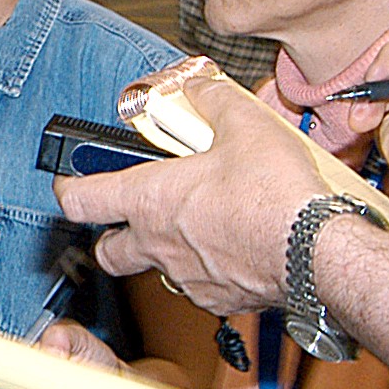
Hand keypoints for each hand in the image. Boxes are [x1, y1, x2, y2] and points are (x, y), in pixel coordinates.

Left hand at [55, 65, 327, 314]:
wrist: (319, 254)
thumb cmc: (278, 197)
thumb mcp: (245, 125)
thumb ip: (212, 101)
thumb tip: (199, 88)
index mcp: (151, 200)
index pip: (81, 200)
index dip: (69, 188)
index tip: (70, 182)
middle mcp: (160, 244)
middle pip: (108, 252)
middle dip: (111, 236)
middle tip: (129, 216)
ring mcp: (188, 277)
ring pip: (155, 271)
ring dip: (162, 252)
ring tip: (192, 227)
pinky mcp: (222, 299)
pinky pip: (199, 288)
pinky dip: (204, 271)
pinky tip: (229, 249)